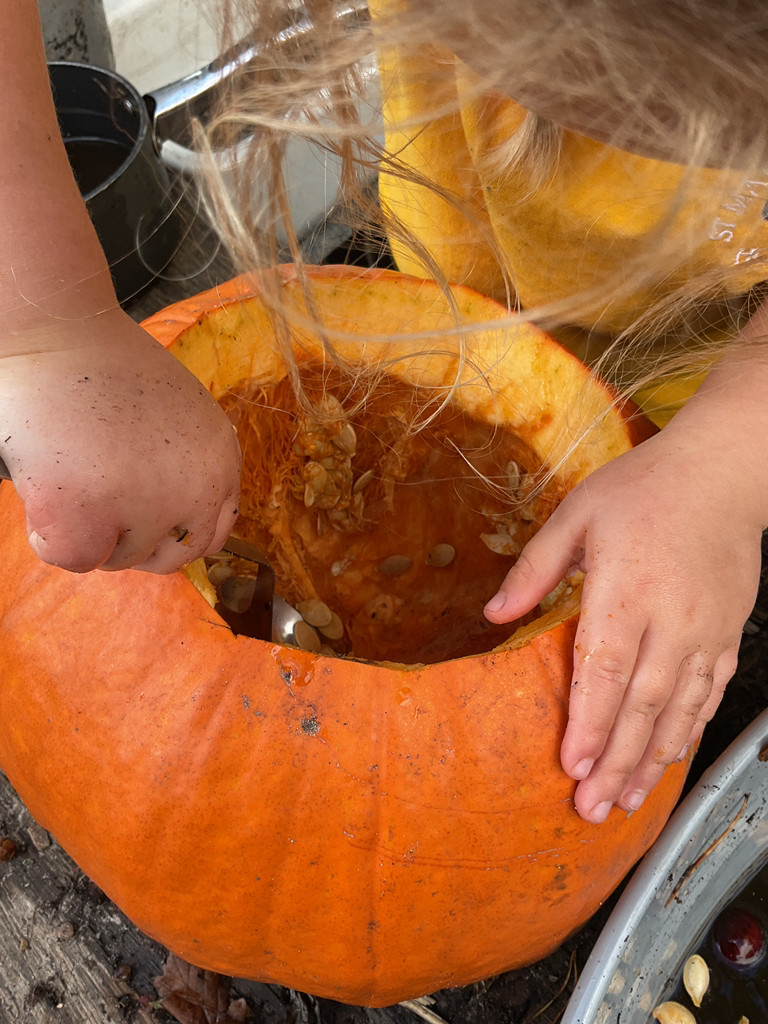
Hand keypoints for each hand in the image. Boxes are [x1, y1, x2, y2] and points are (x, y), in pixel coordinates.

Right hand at [0, 307, 240, 572]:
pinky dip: (49, 534)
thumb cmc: (104, 367)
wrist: (54, 331)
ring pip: (116, 559)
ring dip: (88, 531)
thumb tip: (173, 523)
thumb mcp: (179, 417)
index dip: (168, 531)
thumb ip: (187, 469)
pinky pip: (74, 559)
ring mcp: (148, 508)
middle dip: (128, 539)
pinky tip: (46, 485)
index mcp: (222, 464)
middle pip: (168, 558)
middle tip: (96, 495)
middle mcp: (198, 491)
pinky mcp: (90, 518)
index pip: (211, 535)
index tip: (137, 516)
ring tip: (72, 471)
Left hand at [484, 427, 762, 822]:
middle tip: (591, 808)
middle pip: (642, 704)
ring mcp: (705, 630)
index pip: (606, 669)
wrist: (722, 472)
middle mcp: (671, 618)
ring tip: (624, 801)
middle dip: (615, 761)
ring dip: (650, 760)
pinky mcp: (727, 633)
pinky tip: (670, 757)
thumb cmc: (644, 487)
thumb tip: (493, 614)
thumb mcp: (577, 515)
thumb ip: (534, 568)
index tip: (571, 765)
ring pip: (678, 709)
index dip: (589, 722)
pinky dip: (688, 731)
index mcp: (628, 588)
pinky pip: (708, 693)